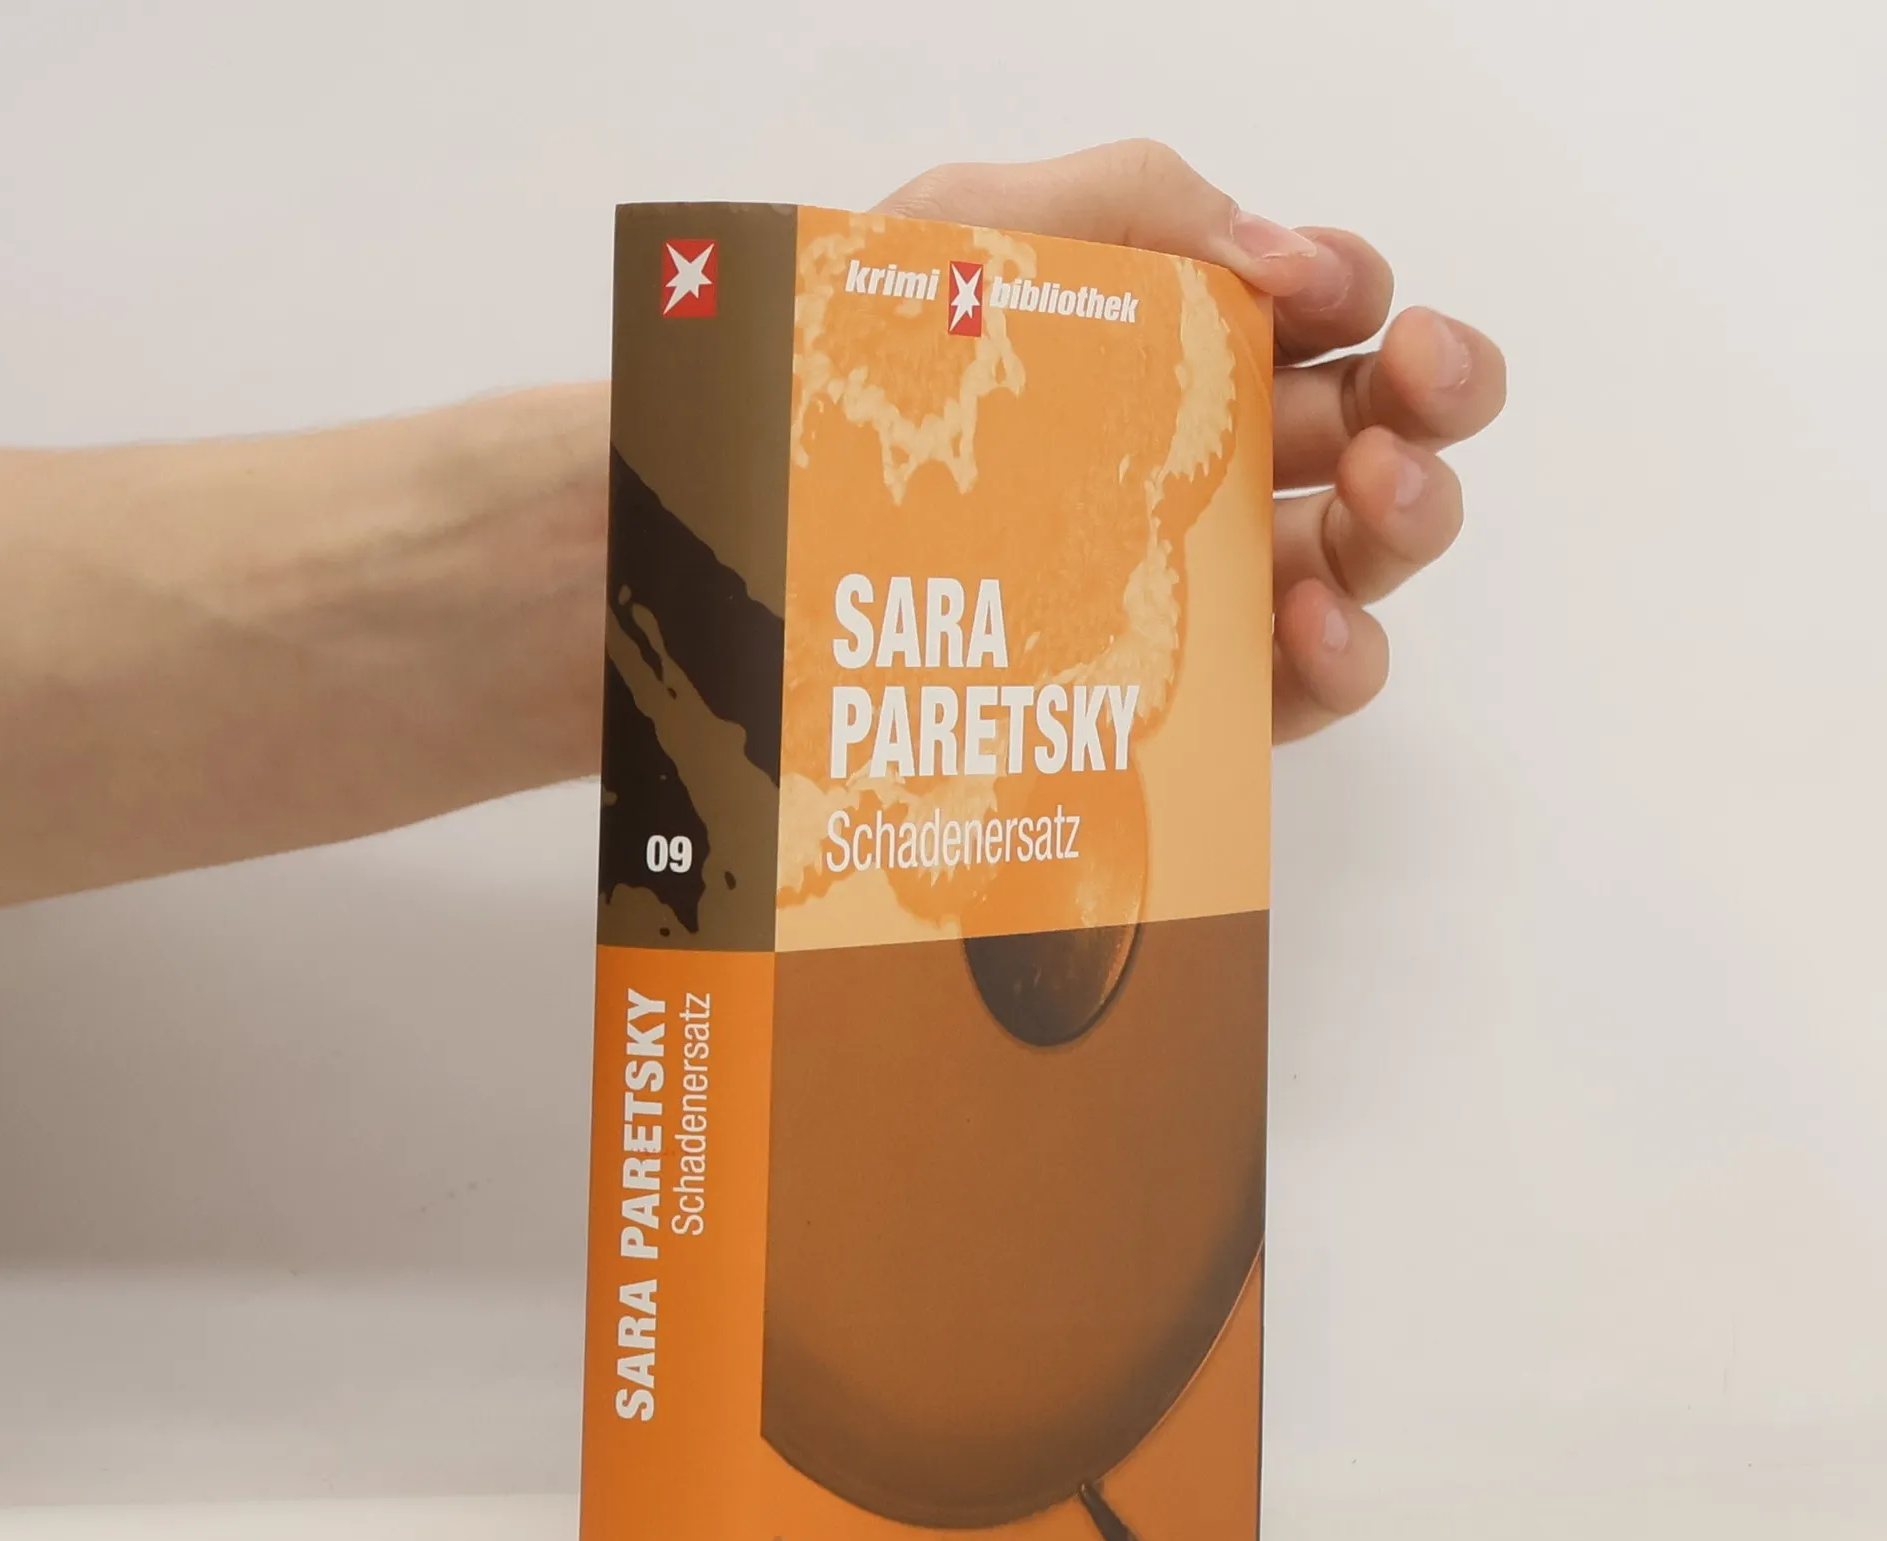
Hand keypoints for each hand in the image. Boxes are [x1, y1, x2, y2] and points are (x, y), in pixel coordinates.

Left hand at [876, 140, 1505, 742]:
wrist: (753, 541)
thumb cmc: (842, 382)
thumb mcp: (968, 229)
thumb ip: (1131, 198)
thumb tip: (1278, 250)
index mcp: (1167, 345)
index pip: (1317, 307)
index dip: (1352, 285)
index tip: (1317, 288)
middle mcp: (1201, 462)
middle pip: (1375, 426)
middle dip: (1433, 392)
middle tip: (1418, 381)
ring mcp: (1199, 582)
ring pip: (1362, 555)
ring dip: (1412, 514)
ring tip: (1385, 486)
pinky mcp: (1180, 696)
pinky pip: (1300, 689)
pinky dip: (1342, 656)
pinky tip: (1316, 619)